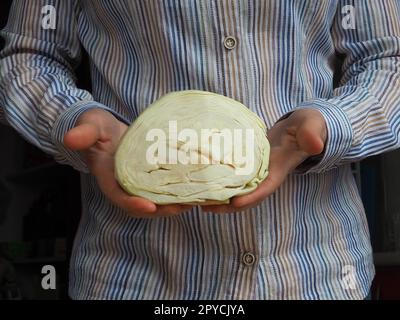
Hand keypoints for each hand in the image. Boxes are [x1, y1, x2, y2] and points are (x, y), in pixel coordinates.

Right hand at [63, 108, 191, 217]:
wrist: (108, 128)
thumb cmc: (98, 127)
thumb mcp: (91, 126)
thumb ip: (84, 133)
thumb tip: (70, 138)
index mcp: (108, 179)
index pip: (119, 197)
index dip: (133, 204)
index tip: (150, 207)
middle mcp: (125, 186)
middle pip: (143, 205)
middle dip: (162, 210)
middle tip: (182, 206)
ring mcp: (138, 183)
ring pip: (156, 201)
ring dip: (174, 204)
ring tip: (195, 200)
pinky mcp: (150, 177)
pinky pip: (163, 189)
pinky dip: (178, 192)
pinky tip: (195, 187)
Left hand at [202, 108, 326, 212]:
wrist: (299, 128)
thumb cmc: (306, 127)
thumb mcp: (311, 127)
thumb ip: (312, 135)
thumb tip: (315, 144)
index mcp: (278, 171)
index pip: (264, 189)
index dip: (250, 198)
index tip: (233, 203)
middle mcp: (264, 176)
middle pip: (244, 197)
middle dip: (226, 205)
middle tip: (204, 206)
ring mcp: (254, 173)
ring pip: (235, 190)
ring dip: (218, 197)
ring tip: (197, 199)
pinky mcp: (246, 166)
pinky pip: (231, 178)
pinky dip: (218, 182)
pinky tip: (201, 180)